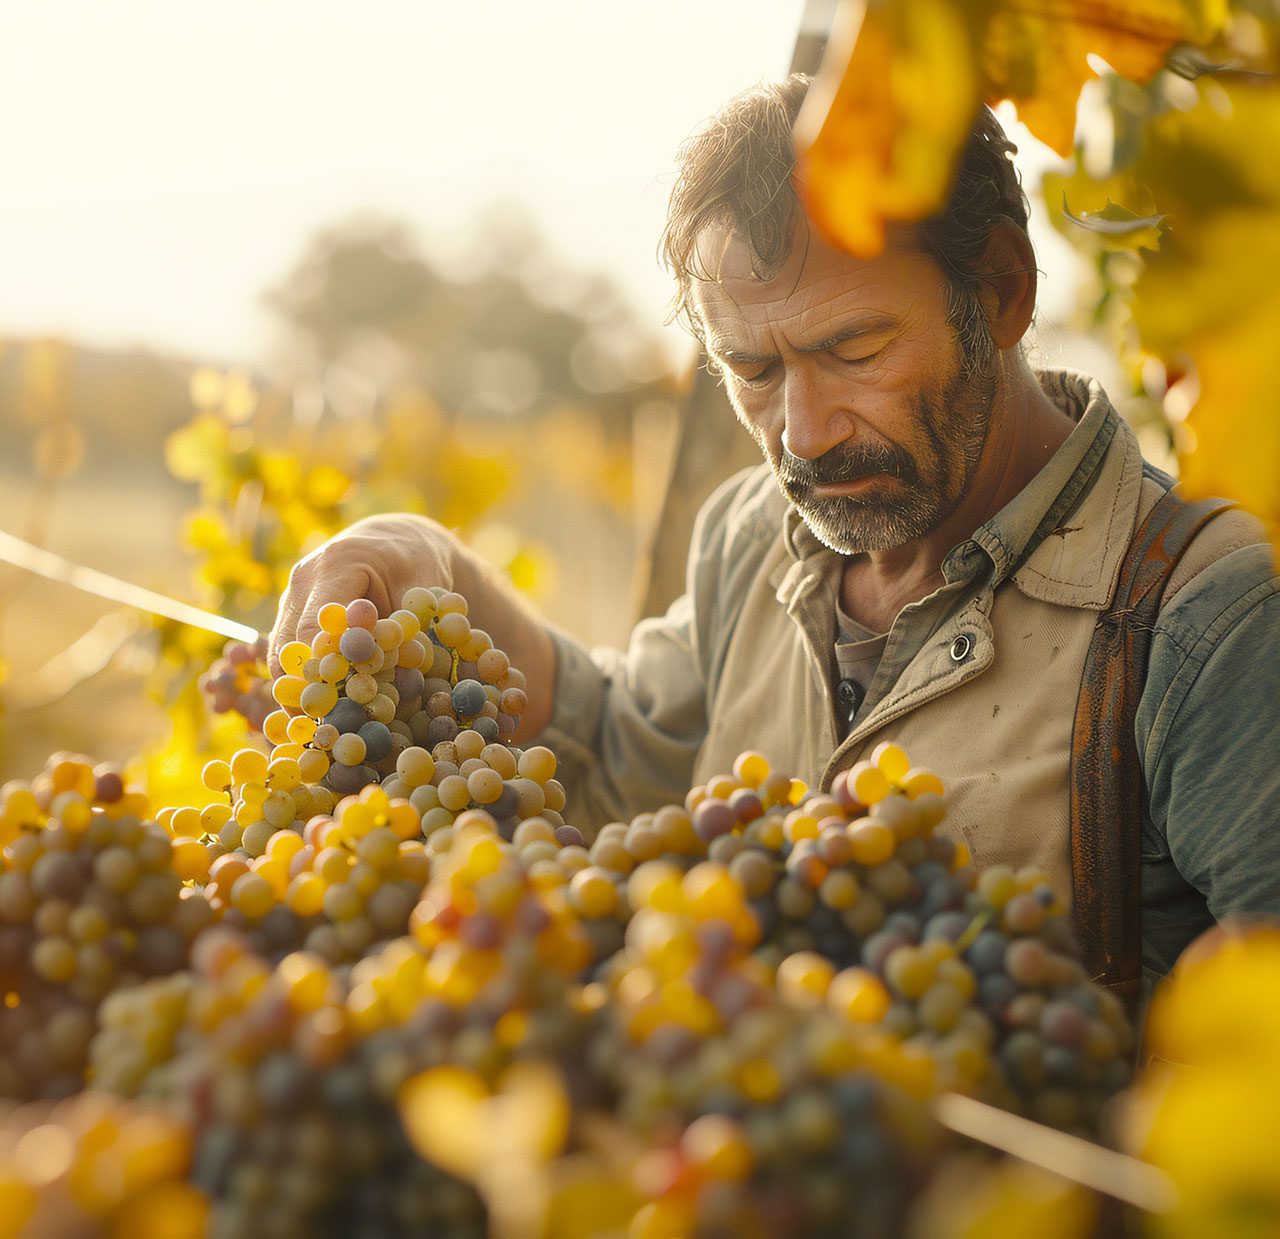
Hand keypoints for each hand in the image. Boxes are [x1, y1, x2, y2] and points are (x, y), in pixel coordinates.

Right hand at [267, 511, 557, 739]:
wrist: (395, 544)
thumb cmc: (417, 563)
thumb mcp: (425, 585)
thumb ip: (411, 621)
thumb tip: (399, 666)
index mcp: (336, 564)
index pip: (315, 626)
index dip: (324, 667)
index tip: (338, 705)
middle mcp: (303, 580)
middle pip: (288, 645)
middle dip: (305, 688)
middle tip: (324, 729)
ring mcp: (291, 597)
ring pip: (280, 654)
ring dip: (298, 690)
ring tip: (319, 730)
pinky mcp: (290, 615)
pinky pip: (286, 654)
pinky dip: (301, 681)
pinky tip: (319, 713)